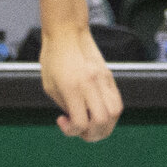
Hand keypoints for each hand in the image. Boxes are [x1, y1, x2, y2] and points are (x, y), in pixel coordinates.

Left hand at [37, 26, 121, 141]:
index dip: (71, 131)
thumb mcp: (50, 86)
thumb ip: (65, 106)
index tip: (61, 120)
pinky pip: (117, 100)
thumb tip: (77, 121)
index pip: (81, 122)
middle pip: (102, 121)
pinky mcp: (109, 76)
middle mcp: (91, 84)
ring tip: (92, 123)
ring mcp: (103, 79)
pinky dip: (110, 112)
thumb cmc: (53, 58)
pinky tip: (97, 110)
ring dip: (105, 125)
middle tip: (80, 129)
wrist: (67, 32)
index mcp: (72, 87)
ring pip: (115, 112)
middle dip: (92, 134)